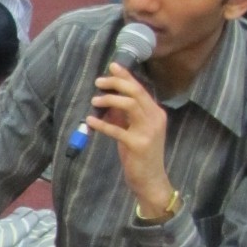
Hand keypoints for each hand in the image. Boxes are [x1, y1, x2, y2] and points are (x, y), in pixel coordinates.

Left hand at [84, 60, 173, 214]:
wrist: (150, 180)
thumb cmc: (140, 155)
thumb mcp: (132, 131)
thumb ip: (122, 116)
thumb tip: (106, 100)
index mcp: (155, 113)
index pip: (140, 89)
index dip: (126, 76)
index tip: (112, 66)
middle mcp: (155, 118)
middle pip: (135, 92)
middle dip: (116, 83)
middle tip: (98, 82)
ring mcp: (148, 131)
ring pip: (129, 104)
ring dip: (109, 99)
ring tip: (95, 100)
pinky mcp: (138, 144)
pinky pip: (117, 129)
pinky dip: (102, 123)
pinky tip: (91, 120)